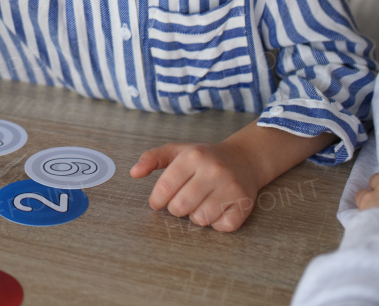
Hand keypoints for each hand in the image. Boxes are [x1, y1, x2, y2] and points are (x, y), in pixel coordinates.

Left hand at [131, 141, 263, 231]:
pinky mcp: (244, 204)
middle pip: (180, 207)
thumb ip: (152, 158)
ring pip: (200, 219)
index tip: (157, 201)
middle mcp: (213, 171)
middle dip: (175, 208)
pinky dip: (216, 223)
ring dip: (195, 216)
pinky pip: (221, 227)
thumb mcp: (178, 151)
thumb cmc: (205, 158)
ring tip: (200, 203)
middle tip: (180, 201)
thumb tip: (133, 173)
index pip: (164, 187)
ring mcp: (231, 188)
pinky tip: (216, 209)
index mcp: (193, 156)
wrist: (245, 159)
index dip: (156, 199)